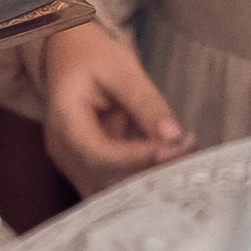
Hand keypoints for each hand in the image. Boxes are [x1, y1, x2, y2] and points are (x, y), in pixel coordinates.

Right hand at [38, 21, 189, 193]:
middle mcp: (64, 152)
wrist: (68, 58)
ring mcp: (73, 166)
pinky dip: (142, 180)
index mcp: (64, 120)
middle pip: (105, 178)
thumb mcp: (121, 68)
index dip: (135, 159)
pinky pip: (114, 187)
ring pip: (111, 191)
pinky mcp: (88, 172)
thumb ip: (145, 102)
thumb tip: (174, 136)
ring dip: (149, 181)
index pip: (97, 154)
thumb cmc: (93, 59)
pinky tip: (168, 165)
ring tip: (183, 158)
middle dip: (149, 171)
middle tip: (187, 153)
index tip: (172, 150)